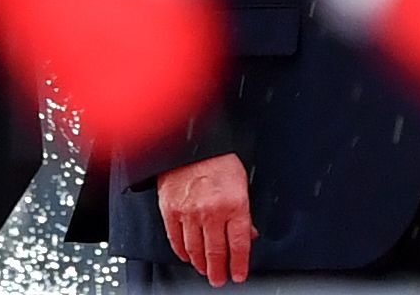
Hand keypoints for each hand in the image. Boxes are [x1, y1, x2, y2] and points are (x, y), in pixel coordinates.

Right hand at [155, 153, 256, 285]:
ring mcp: (189, 212)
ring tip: (205, 271)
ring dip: (201, 264)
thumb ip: (244, 212)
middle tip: (219, 279)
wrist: (192, 141)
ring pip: (195, 250)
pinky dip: (182, 252)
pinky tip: (187, 257)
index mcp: (234, 204)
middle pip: (216, 252)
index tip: (238, 275)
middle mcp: (212, 211)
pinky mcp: (171, 209)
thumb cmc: (219, 158)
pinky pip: (176, 239)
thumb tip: (248, 235)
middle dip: (219, 271)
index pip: (239, 245)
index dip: (239, 265)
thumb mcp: (242, 183)